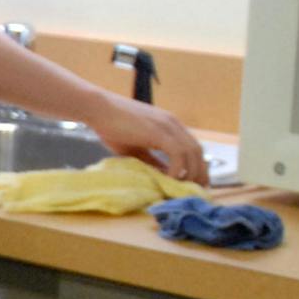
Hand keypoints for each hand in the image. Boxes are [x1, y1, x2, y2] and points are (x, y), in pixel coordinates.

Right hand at [84, 96, 209, 186]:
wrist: (99, 108)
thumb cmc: (110, 127)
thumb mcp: (134, 148)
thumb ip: (151, 160)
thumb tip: (165, 175)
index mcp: (169, 125)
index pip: (192, 147)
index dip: (196, 166)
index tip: (194, 182)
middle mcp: (174, 124)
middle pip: (198, 151)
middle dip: (199, 172)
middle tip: (196, 189)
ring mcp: (168, 126)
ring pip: (192, 153)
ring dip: (191, 173)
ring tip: (183, 188)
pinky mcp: (160, 132)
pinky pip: (178, 154)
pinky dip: (177, 169)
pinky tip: (170, 180)